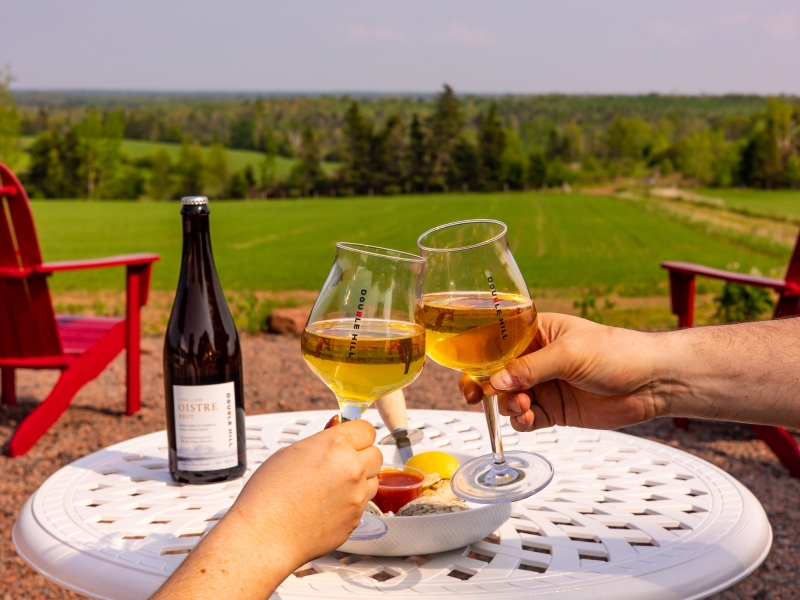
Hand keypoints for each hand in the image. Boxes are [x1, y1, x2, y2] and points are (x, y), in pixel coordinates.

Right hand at [151, 420, 381, 599]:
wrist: (265, 536)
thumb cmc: (268, 496)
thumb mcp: (290, 453)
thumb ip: (320, 443)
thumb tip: (334, 437)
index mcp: (335, 445)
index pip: (366, 429)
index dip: (356, 434)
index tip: (351, 438)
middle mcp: (352, 468)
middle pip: (376, 453)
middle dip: (362, 456)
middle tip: (342, 462)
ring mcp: (357, 495)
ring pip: (373, 479)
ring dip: (360, 479)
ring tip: (332, 486)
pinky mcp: (356, 519)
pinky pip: (363, 504)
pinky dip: (351, 502)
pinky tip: (328, 506)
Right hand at [460, 313, 665, 431]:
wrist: (652, 382)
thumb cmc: (617, 352)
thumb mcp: (568, 353)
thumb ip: (529, 369)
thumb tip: (495, 382)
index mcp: (536, 333)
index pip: (497, 344)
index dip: (478, 359)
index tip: (468, 374)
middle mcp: (535, 359)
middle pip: (496, 374)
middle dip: (486, 386)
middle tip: (479, 396)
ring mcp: (544, 385)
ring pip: (507, 398)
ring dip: (508, 405)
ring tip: (523, 405)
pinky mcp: (555, 409)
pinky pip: (526, 418)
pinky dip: (521, 421)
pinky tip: (529, 418)